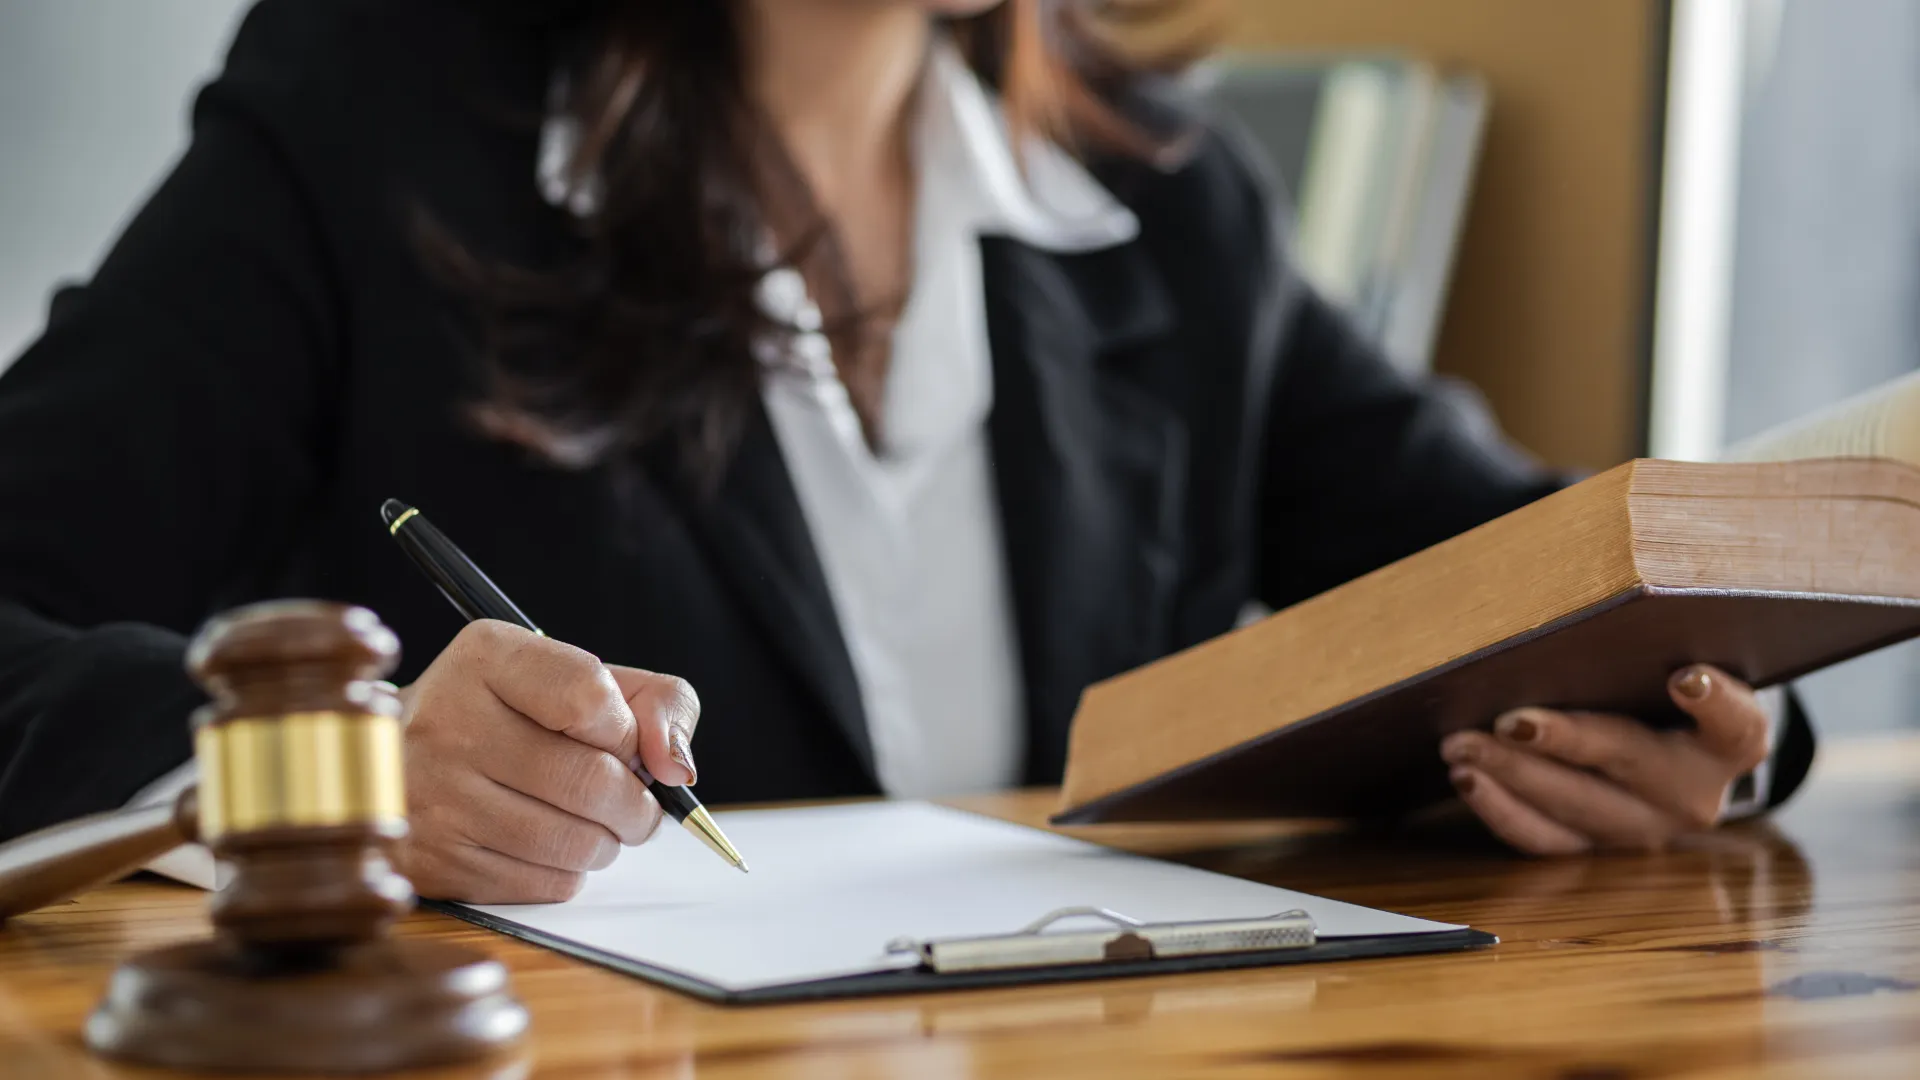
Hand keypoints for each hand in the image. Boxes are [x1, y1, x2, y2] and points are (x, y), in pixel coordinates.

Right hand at [396, 620, 700, 901]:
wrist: (401, 762)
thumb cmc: (513, 718)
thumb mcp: (579, 680)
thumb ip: (655, 702)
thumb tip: (677, 767)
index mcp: (487, 658)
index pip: (589, 694)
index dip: (627, 729)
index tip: (625, 741)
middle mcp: (449, 721)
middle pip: (591, 780)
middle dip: (637, 804)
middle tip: (636, 805)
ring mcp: (434, 796)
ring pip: (574, 841)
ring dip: (608, 842)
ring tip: (595, 824)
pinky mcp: (434, 861)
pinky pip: (543, 883)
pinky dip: (569, 872)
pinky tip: (550, 846)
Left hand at [1440, 664, 1771, 854]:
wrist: (1671, 751)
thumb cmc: (1660, 685)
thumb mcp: (1671, 662)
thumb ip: (1646, 644)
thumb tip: (1569, 598)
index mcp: (1730, 741)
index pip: (1735, 722)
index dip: (1714, 703)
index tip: (1685, 678)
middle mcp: (1695, 792)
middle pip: (1626, 761)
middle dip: (1559, 740)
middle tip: (1505, 720)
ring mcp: (1645, 827)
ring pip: (1575, 806)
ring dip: (1513, 774)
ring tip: (1461, 746)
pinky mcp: (1598, 848)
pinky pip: (1546, 838)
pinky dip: (1501, 809)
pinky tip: (1468, 778)